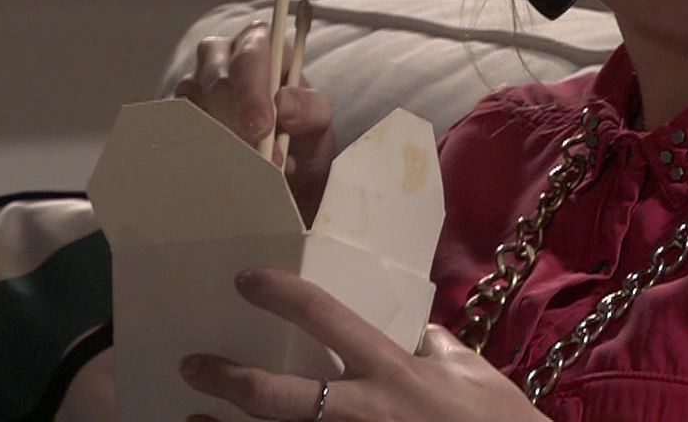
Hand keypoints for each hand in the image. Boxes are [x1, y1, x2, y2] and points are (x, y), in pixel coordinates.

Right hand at [174, 21, 335, 221]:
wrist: (285, 172)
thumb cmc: (300, 134)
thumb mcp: (317, 124)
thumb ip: (310, 109)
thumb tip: (284, 103)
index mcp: (259, 45)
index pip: (251, 53)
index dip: (253, 90)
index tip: (261, 128)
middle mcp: (220, 58)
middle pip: (216, 81)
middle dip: (236, 123)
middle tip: (256, 160)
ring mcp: (193, 86)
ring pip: (192, 106)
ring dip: (219, 140)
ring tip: (247, 170)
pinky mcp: (176, 116)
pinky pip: (176, 130)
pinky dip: (198, 151)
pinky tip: (218, 171)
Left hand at [180, 268, 544, 420]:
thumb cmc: (496, 419)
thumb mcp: (468, 370)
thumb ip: (433, 347)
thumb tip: (413, 332)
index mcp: (392, 370)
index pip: (325, 317)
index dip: (281, 294)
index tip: (248, 280)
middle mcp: (364, 411)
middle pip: (278, 396)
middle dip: (228, 379)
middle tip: (193, 364)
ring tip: (191, 419)